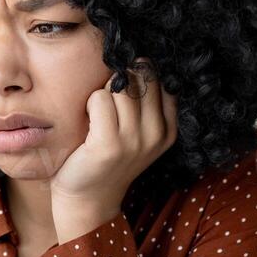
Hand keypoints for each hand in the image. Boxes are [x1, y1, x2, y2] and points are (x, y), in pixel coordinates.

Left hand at [50, 60, 176, 240]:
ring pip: (120, 85)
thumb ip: (145, 102)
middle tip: (108, 104)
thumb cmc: (106, 158)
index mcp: (168, 130)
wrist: (87, 199)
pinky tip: (88, 123)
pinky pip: (100, 98)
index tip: (125, 87)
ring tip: (98, 117)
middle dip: (121, 80)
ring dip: (103, 93)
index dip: (141, 73)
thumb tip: (141, 58)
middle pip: (142, 77)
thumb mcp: (137, 133)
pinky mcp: (109, 144)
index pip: (162, 80)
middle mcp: (156, 134)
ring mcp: (134, 140)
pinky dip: (90, 104)